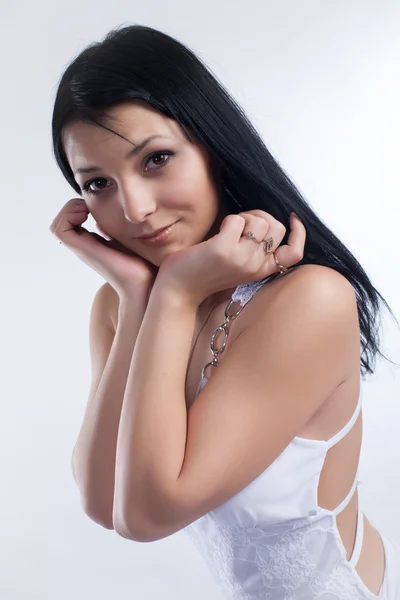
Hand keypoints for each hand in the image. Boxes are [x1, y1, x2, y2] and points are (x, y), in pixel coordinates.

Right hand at [49, 199, 156, 297]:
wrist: (145, 283)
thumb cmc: (145, 263)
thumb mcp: (135, 236)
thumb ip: (128, 225)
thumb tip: (130, 209)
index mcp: (95, 242)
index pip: (74, 221)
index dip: (79, 207)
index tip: (96, 205)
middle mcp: (86, 246)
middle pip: (62, 223)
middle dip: (72, 207)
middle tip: (89, 206)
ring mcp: (83, 249)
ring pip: (58, 226)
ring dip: (69, 210)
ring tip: (86, 209)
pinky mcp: (83, 250)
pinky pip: (60, 230)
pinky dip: (69, 216)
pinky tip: (88, 214)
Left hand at [157, 210, 305, 305]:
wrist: (178, 290)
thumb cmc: (204, 272)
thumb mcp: (237, 263)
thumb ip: (254, 249)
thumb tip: (266, 221)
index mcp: (261, 271)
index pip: (295, 252)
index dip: (299, 232)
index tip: (292, 217)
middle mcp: (255, 266)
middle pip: (277, 227)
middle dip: (260, 216)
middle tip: (241, 224)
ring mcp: (241, 258)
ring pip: (260, 221)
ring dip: (244, 217)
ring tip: (228, 229)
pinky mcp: (223, 250)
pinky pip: (237, 220)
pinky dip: (228, 220)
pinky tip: (217, 233)